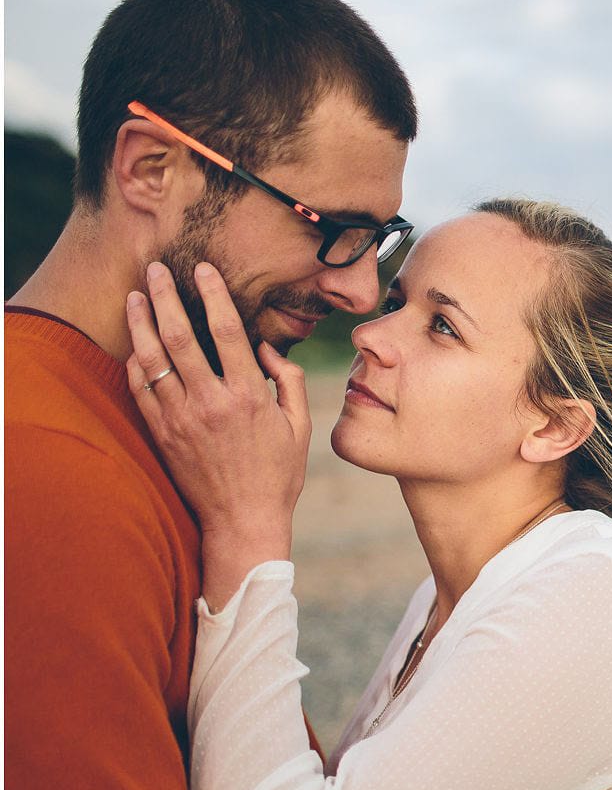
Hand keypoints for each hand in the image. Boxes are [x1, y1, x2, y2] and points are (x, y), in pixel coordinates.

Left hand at [126, 260, 310, 603]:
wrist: (243, 519)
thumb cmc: (278, 473)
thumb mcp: (299, 426)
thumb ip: (289, 382)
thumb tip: (265, 349)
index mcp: (249, 396)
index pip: (227, 330)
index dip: (214, 294)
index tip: (204, 270)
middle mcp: (211, 402)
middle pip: (179, 335)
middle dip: (165, 296)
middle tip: (155, 270)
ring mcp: (181, 418)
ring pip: (152, 358)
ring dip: (140, 323)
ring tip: (135, 297)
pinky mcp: (162, 434)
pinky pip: (140, 390)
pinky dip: (135, 363)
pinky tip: (135, 345)